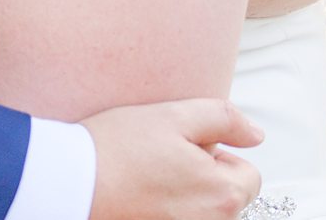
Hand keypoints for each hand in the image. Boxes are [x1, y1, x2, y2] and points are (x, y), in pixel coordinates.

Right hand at [83, 99, 265, 219]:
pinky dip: (165, 209)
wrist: (70, 183)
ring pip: (201, 209)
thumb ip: (224, 119)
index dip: (216, 155)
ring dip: (183, 195)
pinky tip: (139, 197)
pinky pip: (178, 217)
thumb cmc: (117, 149)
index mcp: (224, 195)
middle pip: (225, 195)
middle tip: (161, 161)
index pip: (248, 174)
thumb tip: (255, 134)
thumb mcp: (172, 116)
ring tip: (146, 179)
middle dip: (202, 177)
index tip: (182, 149)